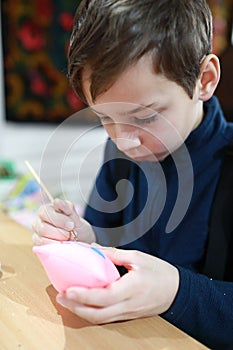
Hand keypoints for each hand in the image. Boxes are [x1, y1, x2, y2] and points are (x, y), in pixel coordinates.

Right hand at [32, 198, 95, 244]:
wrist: (82, 241)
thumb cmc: (77, 228)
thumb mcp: (76, 217)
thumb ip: (68, 209)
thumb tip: (56, 201)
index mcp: (46, 210)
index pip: (45, 212)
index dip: (59, 219)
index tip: (72, 225)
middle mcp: (38, 221)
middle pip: (43, 228)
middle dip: (60, 233)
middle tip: (71, 234)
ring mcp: (37, 234)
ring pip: (42, 238)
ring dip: (58, 240)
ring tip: (68, 239)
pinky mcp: (38, 245)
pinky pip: (43, 247)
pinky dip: (55, 247)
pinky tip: (63, 245)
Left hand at [56, 246, 179, 323]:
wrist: (177, 291)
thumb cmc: (159, 272)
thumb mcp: (138, 257)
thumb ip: (114, 254)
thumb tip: (93, 248)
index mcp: (131, 289)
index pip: (104, 296)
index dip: (84, 295)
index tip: (68, 289)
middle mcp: (127, 305)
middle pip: (97, 314)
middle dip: (76, 308)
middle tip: (60, 296)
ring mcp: (127, 313)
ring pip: (99, 319)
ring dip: (81, 312)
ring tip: (67, 300)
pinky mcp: (127, 316)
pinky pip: (106, 318)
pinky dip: (91, 313)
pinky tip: (82, 305)